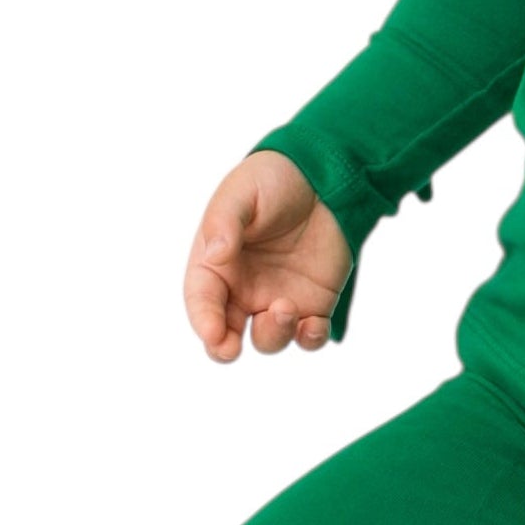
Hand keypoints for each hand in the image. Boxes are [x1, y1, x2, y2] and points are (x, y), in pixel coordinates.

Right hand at [183, 151, 352, 362]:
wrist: (322, 175)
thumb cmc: (272, 179)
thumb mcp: (242, 192)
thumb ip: (224, 221)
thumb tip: (215, 254)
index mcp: (215, 264)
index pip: (202, 301)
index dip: (204, 322)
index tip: (214, 334)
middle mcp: (242, 289)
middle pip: (225, 333)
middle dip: (223, 347)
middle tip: (231, 349)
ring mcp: (277, 298)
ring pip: (268, 338)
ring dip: (273, 335)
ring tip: (285, 308)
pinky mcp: (313, 303)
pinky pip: (308, 336)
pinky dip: (309, 339)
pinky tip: (312, 325)